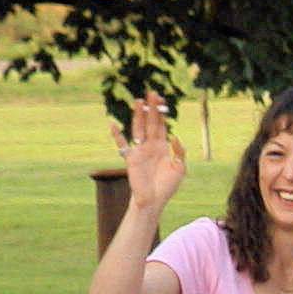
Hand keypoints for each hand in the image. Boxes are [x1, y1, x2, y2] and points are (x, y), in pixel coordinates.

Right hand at [111, 89, 185, 210]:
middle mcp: (150, 146)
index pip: (161, 126)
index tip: (162, 100)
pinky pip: (122, 144)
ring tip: (138, 101)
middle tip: (152, 93)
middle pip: (150, 123)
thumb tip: (174, 136)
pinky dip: (117, 135)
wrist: (154, 200)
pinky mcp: (130, 158)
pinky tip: (112, 124)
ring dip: (138, 115)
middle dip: (151, 109)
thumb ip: (179, 152)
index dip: (161, 113)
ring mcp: (139, 151)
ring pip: (138, 129)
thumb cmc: (167, 186)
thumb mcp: (180, 168)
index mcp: (162, 147)